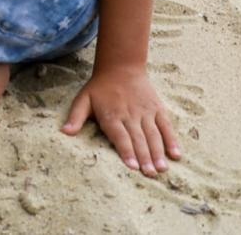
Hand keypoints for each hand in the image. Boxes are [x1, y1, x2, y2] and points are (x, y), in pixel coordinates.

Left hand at [62, 64, 181, 175]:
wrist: (121, 66)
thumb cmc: (100, 87)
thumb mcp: (83, 99)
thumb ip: (76, 117)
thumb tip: (64, 132)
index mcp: (111, 115)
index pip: (120, 136)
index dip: (126, 151)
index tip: (133, 166)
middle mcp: (130, 115)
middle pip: (138, 139)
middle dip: (145, 157)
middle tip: (150, 174)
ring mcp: (146, 112)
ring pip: (153, 135)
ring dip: (158, 153)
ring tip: (162, 169)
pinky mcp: (158, 109)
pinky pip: (166, 126)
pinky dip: (172, 140)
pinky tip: (176, 154)